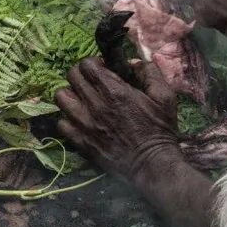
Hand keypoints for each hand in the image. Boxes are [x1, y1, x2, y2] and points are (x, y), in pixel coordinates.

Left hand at [55, 58, 187, 182]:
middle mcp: (94, 104)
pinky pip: (61, 123)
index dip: (94, 63)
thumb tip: (135, 61)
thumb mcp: (165, 97)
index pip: (87, 65)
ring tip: (82, 99)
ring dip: (71, 94)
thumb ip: (150, 73)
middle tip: (92, 82)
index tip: (102, 69)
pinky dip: (68, 119)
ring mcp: (84, 124)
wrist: (151, 164)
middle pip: (72, 76)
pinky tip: (80, 120)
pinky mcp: (80, 141)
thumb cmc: (160, 130)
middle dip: (81, 74)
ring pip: (61, 97)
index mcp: (114, 91)